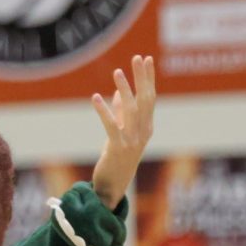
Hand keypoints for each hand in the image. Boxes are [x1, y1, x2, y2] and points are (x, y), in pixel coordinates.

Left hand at [90, 55, 155, 209]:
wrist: (112, 188)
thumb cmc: (116, 160)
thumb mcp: (120, 134)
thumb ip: (121, 113)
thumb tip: (120, 92)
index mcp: (146, 128)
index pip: (150, 98)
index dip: (148, 78)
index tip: (146, 59)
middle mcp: (143, 133)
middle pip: (145, 100)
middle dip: (142, 78)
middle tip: (138, 58)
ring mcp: (132, 141)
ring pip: (131, 110)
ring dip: (124, 89)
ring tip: (117, 72)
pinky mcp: (118, 149)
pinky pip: (111, 127)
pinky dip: (104, 111)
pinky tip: (95, 98)